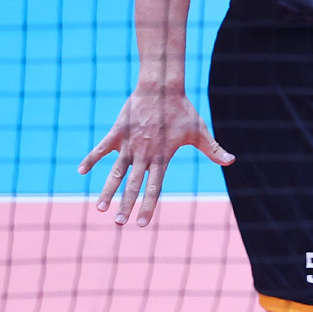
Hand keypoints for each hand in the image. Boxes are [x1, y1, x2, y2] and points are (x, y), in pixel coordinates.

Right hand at [79, 84, 232, 226]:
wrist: (162, 87)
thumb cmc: (182, 110)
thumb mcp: (199, 131)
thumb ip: (213, 149)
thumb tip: (232, 161)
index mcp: (162, 156)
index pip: (155, 187)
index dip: (148, 206)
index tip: (141, 224)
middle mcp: (144, 154)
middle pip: (134, 185)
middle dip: (126, 205)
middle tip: (119, 223)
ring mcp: (129, 144)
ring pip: (116, 172)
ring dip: (107, 191)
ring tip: (99, 209)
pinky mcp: (117, 133)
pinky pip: (100, 149)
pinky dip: (90, 159)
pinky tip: (80, 171)